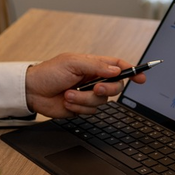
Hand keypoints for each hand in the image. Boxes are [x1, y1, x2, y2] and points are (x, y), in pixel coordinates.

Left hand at [25, 53, 146, 117]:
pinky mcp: (82, 108)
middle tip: (94, 88)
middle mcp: (93, 79)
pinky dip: (79, 108)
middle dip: (106, 89)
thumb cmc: (49, 72)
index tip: (141, 77)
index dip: (132, 71)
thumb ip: (96, 66)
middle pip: (115, 87)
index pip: (118, 66)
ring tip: (68, 94)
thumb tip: (116, 70)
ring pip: (102, 102)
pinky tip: (67, 101)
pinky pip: (91, 112)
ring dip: (84, 99)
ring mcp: (88, 94)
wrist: (32, 91)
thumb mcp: (72, 63)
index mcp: (92, 65)